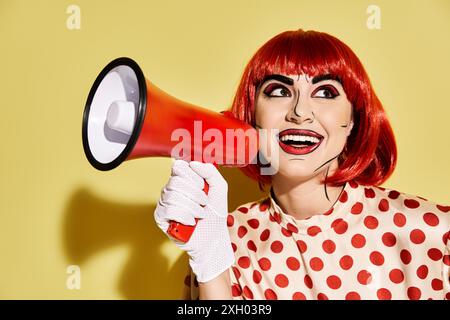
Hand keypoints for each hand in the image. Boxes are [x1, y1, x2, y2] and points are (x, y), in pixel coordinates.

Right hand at [154, 160, 233, 282]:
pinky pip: (169, 210)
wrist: (213, 238)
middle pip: (177, 181)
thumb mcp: (219, 188)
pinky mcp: (160, 217)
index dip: (192, 176)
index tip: (203, 186)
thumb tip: (194, 163)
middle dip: (196, 194)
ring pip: (174, 196)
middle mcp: (171, 188)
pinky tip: (190, 222)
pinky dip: (185, 216)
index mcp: (183, 179)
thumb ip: (210, 171)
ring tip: (200, 214)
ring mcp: (164, 202)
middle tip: (204, 203)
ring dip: (193, 207)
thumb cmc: (215, 213)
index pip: (179, 166)